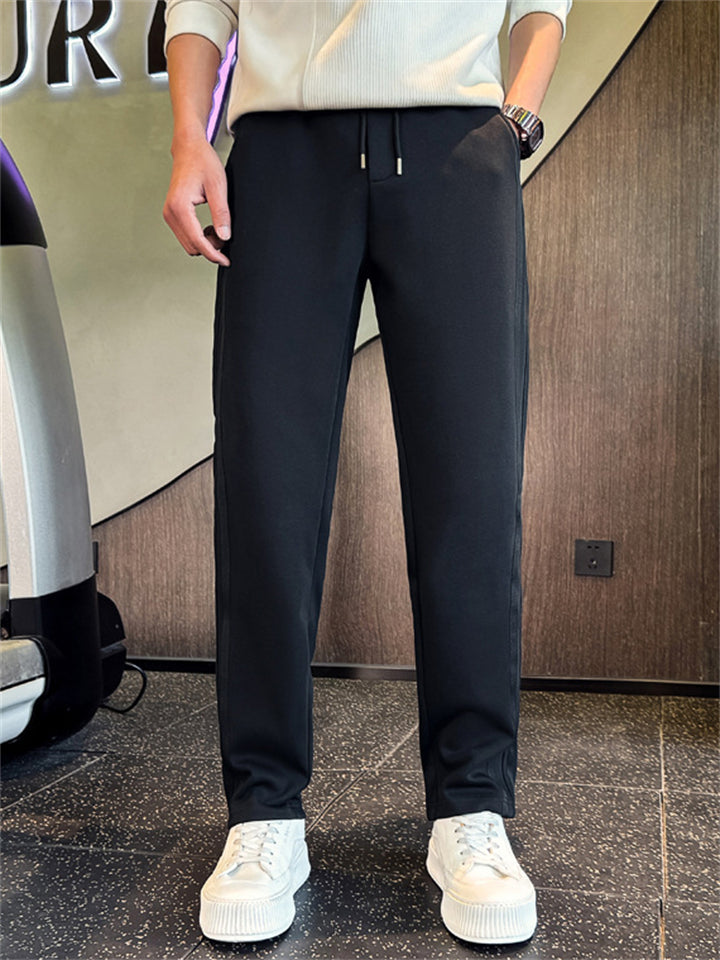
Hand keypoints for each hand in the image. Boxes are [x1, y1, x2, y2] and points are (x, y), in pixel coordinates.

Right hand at [163, 137, 230, 266]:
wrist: (189, 149)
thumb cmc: (203, 162)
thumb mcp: (218, 187)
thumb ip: (221, 214)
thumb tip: (224, 237)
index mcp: (180, 207)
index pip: (198, 241)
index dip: (214, 254)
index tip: (226, 260)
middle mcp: (170, 213)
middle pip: (192, 247)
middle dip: (210, 248)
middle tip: (225, 235)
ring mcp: (169, 214)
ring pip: (188, 244)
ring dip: (204, 243)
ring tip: (217, 228)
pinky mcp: (171, 214)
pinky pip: (185, 235)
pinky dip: (198, 237)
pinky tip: (209, 227)